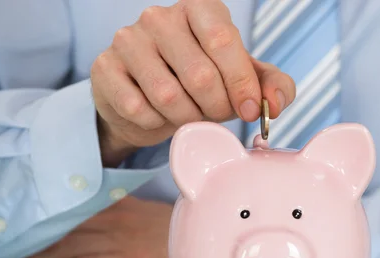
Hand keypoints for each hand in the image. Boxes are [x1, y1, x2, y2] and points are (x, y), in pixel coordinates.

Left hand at [0, 196, 173, 257]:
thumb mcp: (152, 220)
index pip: (68, 216)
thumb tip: (101, 234)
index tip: (15, 244)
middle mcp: (111, 219)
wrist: (211, 248)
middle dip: (22, 254)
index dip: (38, 231)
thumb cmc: (186, 239)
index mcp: (117, 207)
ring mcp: (116, 239)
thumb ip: (125, 219)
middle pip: (57, 234)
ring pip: (59, 252)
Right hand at [93, 0, 295, 165]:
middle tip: (215, 114)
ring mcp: (128, 39)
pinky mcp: (105, 67)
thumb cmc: (200, 83)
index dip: (241, 83)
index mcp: (199, 9)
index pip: (223, 41)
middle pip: (199, 74)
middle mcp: (160, 16)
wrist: (148, 97)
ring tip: (189, 115)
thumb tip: (274, 105)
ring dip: (187, 118)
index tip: (248, 110)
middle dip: (216, 107)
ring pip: (168, 96)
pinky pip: (139, 109)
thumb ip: (271, 86)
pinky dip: (157, 123)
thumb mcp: (242, 80)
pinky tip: (159, 115)